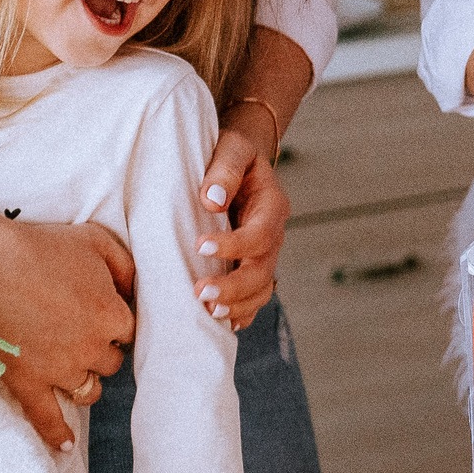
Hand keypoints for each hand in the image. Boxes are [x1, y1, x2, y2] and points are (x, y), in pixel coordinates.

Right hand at [0, 212, 137, 451]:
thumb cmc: (40, 245)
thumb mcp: (96, 240)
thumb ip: (125, 266)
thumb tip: (133, 290)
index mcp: (112, 314)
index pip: (128, 330)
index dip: (113, 321)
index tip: (98, 312)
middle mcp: (92, 348)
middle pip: (110, 361)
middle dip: (99, 349)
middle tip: (79, 333)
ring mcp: (59, 369)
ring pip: (88, 390)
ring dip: (84, 380)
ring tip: (74, 371)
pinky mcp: (26, 381)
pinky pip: (45, 418)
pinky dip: (56, 434)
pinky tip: (65, 447)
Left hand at [197, 118, 283, 326]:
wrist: (239, 162)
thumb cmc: (232, 154)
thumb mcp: (232, 149)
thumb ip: (224, 171)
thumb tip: (210, 202)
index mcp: (272, 207)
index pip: (260, 234)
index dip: (234, 245)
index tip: (201, 245)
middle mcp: (273, 235)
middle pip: (263, 271)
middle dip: (234, 287)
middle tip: (200, 293)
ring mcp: (264, 255)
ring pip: (261, 289)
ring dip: (238, 305)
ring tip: (210, 312)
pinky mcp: (251, 266)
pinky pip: (254, 296)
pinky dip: (242, 312)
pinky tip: (223, 323)